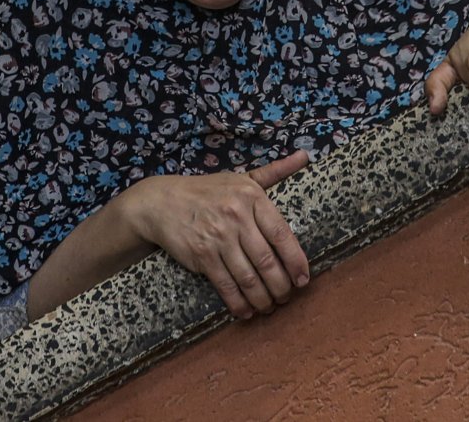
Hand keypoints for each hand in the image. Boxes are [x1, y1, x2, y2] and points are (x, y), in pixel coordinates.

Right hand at [121, 150, 310, 318]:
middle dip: (281, 286)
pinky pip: (226, 285)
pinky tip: (246, 310)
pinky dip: (239, 303)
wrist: (162, 202)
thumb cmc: (208, 191)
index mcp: (252, 196)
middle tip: (287, 297)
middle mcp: (237, 215)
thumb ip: (275, 171)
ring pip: (249, 277)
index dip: (296, 260)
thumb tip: (305, 156)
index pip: (282, 233)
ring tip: (270, 306)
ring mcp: (218, 237)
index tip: (303, 279)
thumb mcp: (241, 177)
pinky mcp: (202, 256)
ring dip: (263, 298)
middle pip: (267, 260)